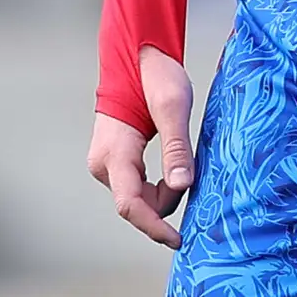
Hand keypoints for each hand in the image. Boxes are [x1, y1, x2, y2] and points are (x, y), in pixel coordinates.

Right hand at [87, 44, 197, 250]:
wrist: (137, 56)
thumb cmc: (155, 76)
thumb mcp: (174, 107)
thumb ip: (177, 149)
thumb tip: (182, 186)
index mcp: (115, 152)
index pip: (131, 205)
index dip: (154, 227)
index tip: (179, 240)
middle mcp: (103, 163)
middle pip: (137, 205)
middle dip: (167, 204)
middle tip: (193, 179)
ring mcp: (105, 164)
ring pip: (138, 199)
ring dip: (164, 195)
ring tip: (184, 168)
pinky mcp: (114, 163)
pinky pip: (136, 188)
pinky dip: (157, 189)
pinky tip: (174, 173)